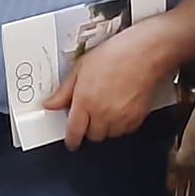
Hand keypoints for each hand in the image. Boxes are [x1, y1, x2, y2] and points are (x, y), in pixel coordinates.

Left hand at [43, 30, 167, 148]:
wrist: (143, 54)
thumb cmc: (114, 56)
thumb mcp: (81, 68)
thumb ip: (64, 91)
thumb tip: (51, 104)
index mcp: (85, 100)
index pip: (74, 132)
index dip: (71, 140)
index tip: (72, 141)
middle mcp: (102, 112)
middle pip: (92, 135)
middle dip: (89, 127)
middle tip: (92, 113)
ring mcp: (120, 117)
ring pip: (109, 135)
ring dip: (106, 126)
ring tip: (108, 107)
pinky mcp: (136, 118)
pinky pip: (125, 130)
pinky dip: (122, 124)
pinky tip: (121, 107)